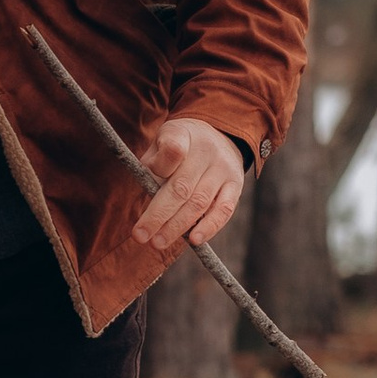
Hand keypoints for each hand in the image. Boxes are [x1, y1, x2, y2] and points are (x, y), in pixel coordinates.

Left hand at [134, 116, 245, 256]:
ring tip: (158, 243)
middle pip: (181, 187)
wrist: (216, 137)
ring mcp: (223, 168)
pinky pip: (224, 209)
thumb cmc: (178, 147)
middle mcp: (206, 150)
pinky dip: (209, 227)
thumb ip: (153, 163)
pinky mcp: (236, 185)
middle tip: (141, 236)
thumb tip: (148, 192)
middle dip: (159, 215)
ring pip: (199, 202)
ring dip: (177, 226)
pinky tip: (194, 240)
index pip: (173, 149)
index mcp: (182, 135)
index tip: (149, 178)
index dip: (161, 166)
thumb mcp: (161, 142)